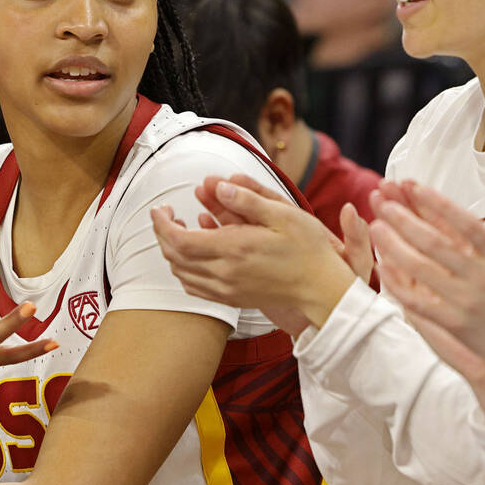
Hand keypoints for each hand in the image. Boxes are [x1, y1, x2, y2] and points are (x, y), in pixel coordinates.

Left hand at [152, 175, 355, 334]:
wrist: (322, 288)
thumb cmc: (308, 249)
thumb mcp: (283, 214)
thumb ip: (248, 200)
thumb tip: (220, 186)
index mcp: (234, 249)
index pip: (180, 239)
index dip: (162, 223)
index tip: (161, 208)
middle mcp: (225, 273)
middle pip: (174, 256)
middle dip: (162, 233)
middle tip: (166, 214)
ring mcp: (227, 289)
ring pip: (181, 273)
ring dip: (171, 251)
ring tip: (177, 230)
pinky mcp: (232, 299)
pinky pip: (194, 287)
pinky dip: (183, 270)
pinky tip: (191, 254)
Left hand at [369, 183, 484, 410]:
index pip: (466, 224)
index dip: (438, 203)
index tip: (413, 185)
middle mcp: (482, 278)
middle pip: (436, 243)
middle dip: (405, 219)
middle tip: (382, 201)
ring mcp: (466, 302)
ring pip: (421, 269)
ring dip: (394, 246)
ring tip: (375, 226)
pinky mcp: (454, 324)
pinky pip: (418, 302)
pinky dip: (398, 284)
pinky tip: (381, 266)